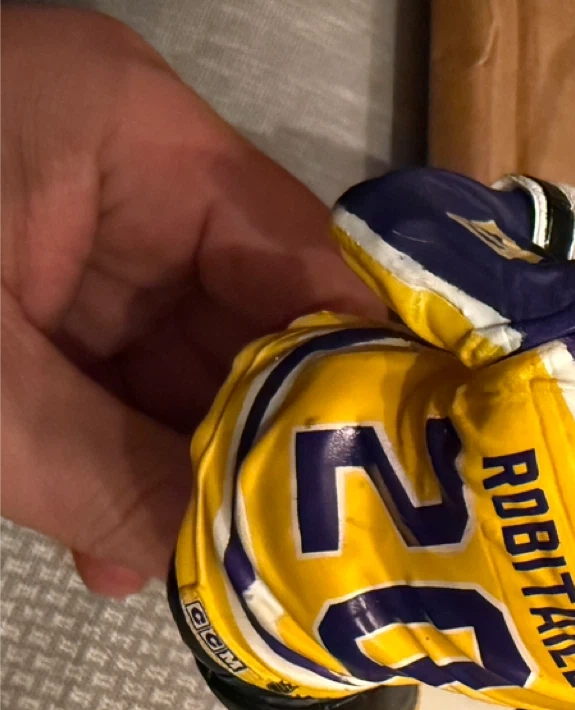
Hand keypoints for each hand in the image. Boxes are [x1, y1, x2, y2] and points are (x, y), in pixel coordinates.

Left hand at [0, 7, 382, 596]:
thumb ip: (101, 473)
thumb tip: (214, 574)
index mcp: (135, 135)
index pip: (305, 257)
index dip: (361, 375)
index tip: (403, 488)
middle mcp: (129, 169)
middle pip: (253, 317)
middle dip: (266, 445)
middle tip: (305, 558)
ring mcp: (76, 225)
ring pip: (180, 358)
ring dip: (188, 468)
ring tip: (216, 573)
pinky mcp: (27, 278)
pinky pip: (108, 373)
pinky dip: (118, 457)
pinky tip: (125, 546)